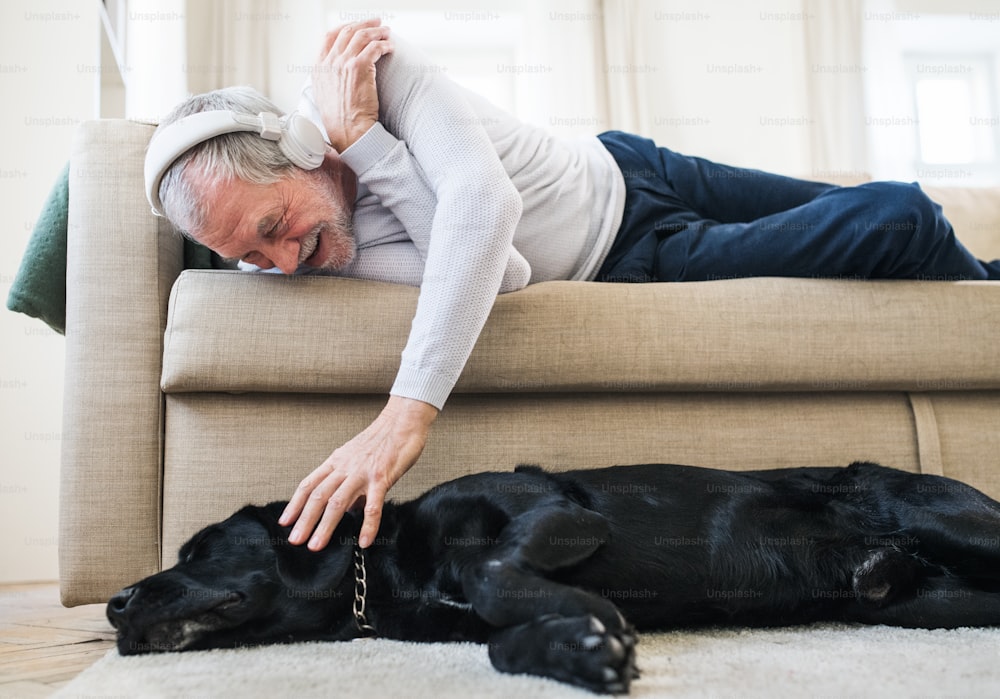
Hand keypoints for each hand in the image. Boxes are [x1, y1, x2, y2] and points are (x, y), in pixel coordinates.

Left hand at [279, 396, 437, 549]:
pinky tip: (364, 540)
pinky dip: (368, 525)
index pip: (309, 484)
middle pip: (318, 496)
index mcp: (337, 461)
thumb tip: (348, 508)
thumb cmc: (383, 438)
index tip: (286, 521)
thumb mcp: (358, 457)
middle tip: (295, 540)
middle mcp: (345, 467)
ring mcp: (362, 473)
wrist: (403, 420)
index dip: (295, 504)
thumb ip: (350, 482)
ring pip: (338, 502)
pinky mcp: (382, 477)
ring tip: (317, 545)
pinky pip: (373, 505)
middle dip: (305, 520)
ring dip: (325, 526)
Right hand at [313, 18, 392, 151]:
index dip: (344, 28)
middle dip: (364, 24)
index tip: (355, 27)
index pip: (329, 37)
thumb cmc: (341, 121)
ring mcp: (343, 63)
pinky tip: (390, 48)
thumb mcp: (325, 96)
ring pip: (362, 36)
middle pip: (347, 32)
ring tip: (387, 33)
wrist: (348, 131)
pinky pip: (374, 47)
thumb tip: (339, 71)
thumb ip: (329, 79)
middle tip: (377, 24)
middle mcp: (329, 62)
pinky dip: (384, 45)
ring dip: (377, 32)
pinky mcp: (359, 67)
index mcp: (318, 68)